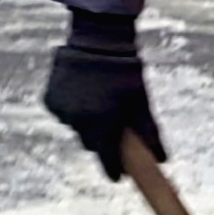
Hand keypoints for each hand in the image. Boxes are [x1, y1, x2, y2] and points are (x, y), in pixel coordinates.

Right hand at [41, 8, 159, 179]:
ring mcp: (62, 112)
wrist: (97, 38)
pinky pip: (64, 114)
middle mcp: (80, 122)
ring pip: (77, 128)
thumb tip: (163, 160)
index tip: (119, 176)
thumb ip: (150, 132)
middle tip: (111, 125)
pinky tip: (82, 92)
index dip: (114, 169)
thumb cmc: (126, 70)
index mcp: (104, 124)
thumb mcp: (141, 101)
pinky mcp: (50, 102)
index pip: (108, 159)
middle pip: (92, 143)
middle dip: (102, 139)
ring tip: (97, 100)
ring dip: (87, 121)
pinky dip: (72, 109)